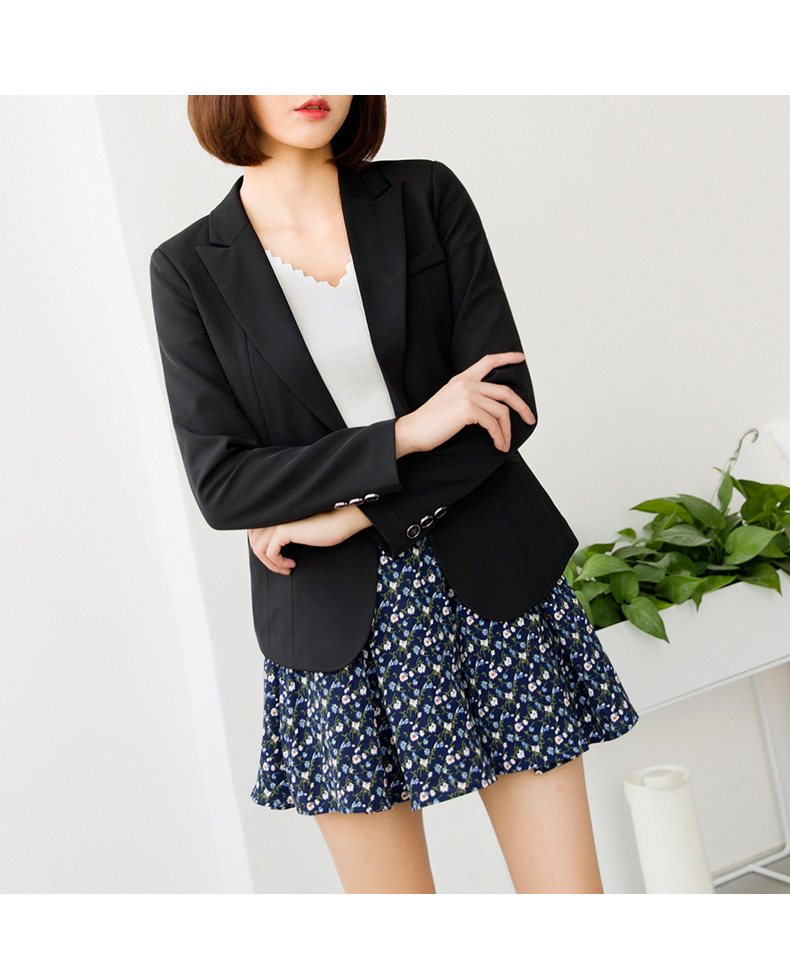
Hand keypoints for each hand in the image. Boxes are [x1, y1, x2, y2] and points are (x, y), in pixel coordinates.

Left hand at [248, 505, 371, 575]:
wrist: (341, 520)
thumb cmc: (326, 525)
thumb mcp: (300, 529)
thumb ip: (284, 531)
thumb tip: (269, 547)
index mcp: (276, 511)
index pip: (254, 530)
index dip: (261, 546)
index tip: (275, 558)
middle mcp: (274, 515)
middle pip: (254, 539)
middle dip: (264, 558)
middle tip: (279, 567)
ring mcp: (277, 521)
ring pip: (259, 548)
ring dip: (271, 564)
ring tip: (285, 568)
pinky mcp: (284, 530)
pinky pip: (270, 552)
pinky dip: (278, 563)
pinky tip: (291, 564)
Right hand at [394, 352, 534, 455]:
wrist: (412, 431)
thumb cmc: (430, 422)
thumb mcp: (449, 401)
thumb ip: (467, 397)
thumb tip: (490, 409)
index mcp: (461, 379)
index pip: (487, 361)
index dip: (506, 358)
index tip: (520, 357)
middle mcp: (466, 383)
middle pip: (504, 392)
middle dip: (521, 407)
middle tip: (530, 418)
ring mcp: (467, 395)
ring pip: (501, 411)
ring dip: (507, 431)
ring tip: (505, 443)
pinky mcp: (467, 410)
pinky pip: (493, 424)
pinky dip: (499, 436)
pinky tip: (498, 445)